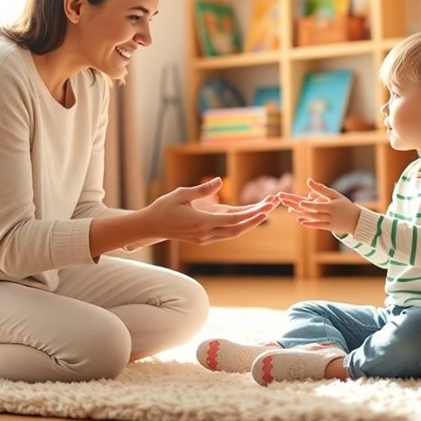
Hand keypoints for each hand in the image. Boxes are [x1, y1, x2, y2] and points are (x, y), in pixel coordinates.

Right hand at [146, 177, 278, 244]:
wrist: (151, 226)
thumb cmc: (164, 207)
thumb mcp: (181, 194)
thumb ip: (201, 189)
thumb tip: (219, 181)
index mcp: (201, 222)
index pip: (232, 220)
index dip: (250, 215)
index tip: (264, 209)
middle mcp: (205, 233)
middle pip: (237, 229)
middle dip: (255, 219)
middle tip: (270, 208)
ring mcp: (204, 238)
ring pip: (232, 233)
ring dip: (248, 223)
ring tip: (263, 211)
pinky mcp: (203, 239)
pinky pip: (225, 233)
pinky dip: (237, 226)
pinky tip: (246, 217)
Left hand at [278, 178, 359, 234]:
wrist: (356, 220)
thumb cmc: (345, 205)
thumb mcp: (335, 195)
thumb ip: (321, 189)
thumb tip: (308, 181)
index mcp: (331, 206)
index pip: (317, 206)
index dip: (309, 204)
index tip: (299, 202)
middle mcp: (329, 215)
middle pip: (311, 211)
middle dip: (297, 206)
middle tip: (285, 200)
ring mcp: (328, 222)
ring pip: (313, 219)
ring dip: (300, 214)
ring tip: (289, 209)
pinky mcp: (328, 227)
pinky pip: (317, 226)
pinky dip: (308, 223)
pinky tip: (299, 220)